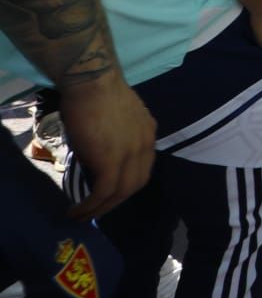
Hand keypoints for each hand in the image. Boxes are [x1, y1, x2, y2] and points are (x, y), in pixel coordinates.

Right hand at [57, 73, 155, 219]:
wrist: (92, 82)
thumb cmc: (96, 92)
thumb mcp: (114, 117)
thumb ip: (114, 136)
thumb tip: (97, 152)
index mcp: (148, 132)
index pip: (143, 166)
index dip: (128, 182)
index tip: (111, 192)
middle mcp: (145, 144)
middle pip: (136, 183)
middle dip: (116, 201)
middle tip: (96, 209)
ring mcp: (131, 154)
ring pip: (121, 192)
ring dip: (101, 209)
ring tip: (81, 216)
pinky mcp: (111, 161)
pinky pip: (104, 192)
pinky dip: (91, 206)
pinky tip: (77, 211)